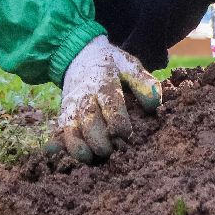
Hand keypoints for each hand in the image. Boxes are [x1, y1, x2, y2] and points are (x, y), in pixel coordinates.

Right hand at [54, 35, 161, 162]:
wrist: (78, 55)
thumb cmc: (110, 65)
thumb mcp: (128, 65)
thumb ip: (143, 82)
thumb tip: (155, 103)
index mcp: (103, 83)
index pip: (111, 104)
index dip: (118, 122)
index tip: (126, 135)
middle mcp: (84, 96)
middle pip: (89, 121)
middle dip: (99, 141)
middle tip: (111, 151)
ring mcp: (71, 106)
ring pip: (71, 129)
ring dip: (79, 147)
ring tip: (90, 159)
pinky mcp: (62, 115)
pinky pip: (59, 132)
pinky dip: (60, 145)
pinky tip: (65, 155)